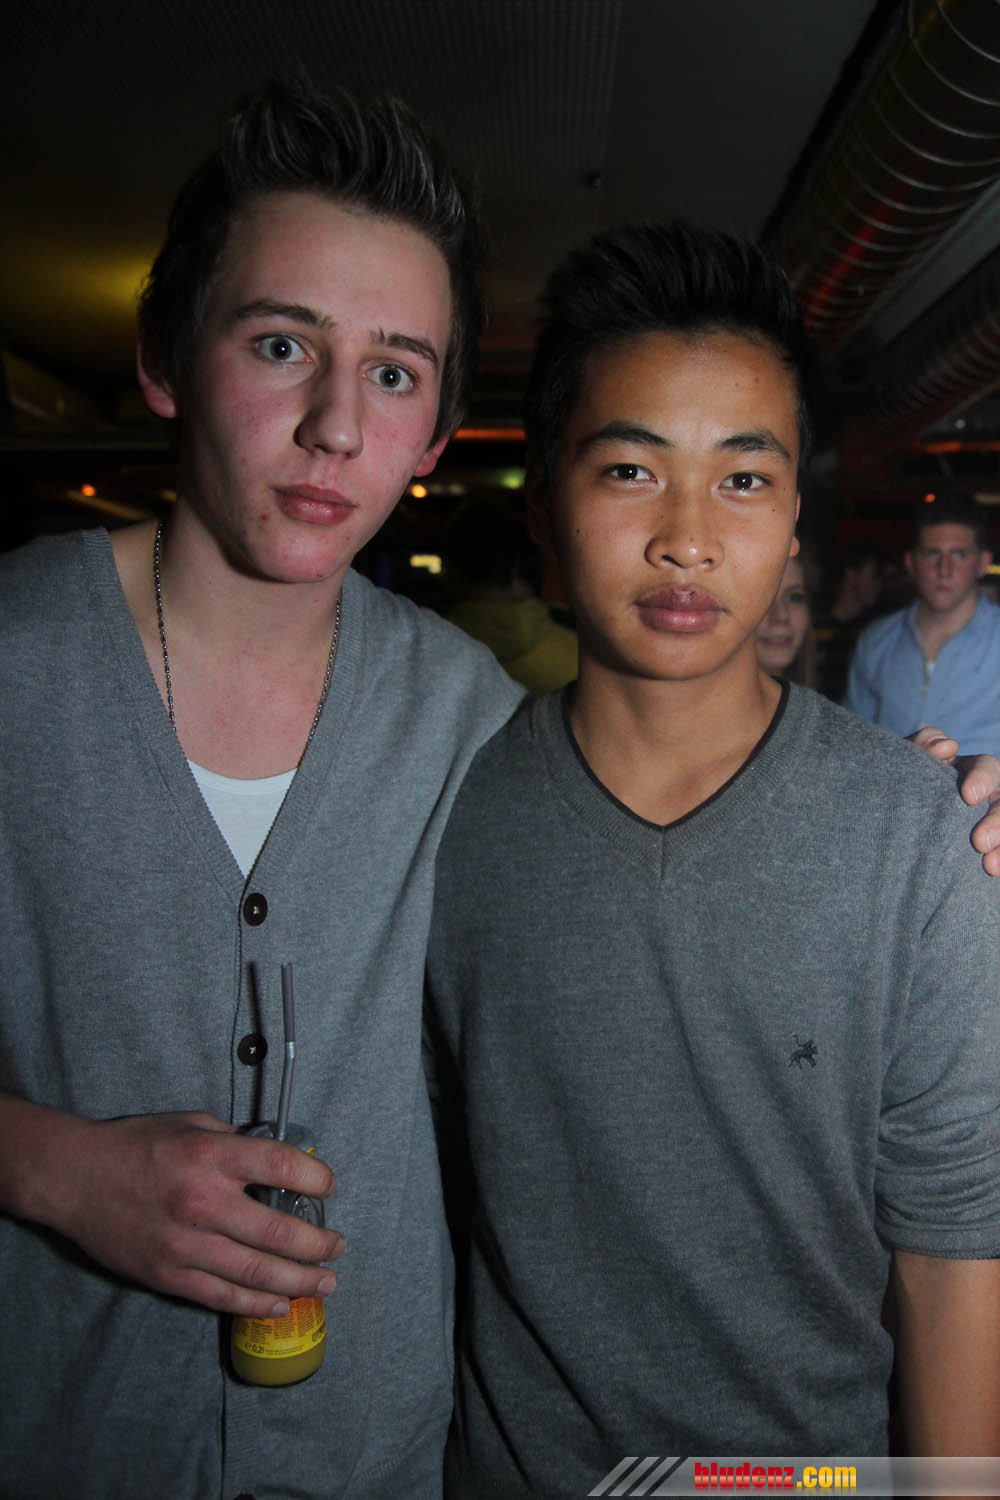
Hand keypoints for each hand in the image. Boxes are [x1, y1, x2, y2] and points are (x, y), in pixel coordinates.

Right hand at [24, 1106, 344, 1315]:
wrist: (75, 1179)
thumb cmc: (135, 1145)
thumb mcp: (191, 1124)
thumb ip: (234, 1143)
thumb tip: (274, 1163)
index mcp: (210, 1157)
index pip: (281, 1167)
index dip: (315, 1179)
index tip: (328, 1186)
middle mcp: (202, 1202)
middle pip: (277, 1231)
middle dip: (317, 1243)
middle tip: (337, 1245)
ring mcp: (185, 1245)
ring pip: (256, 1272)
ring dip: (298, 1281)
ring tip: (325, 1282)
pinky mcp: (168, 1275)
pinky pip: (222, 1296)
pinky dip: (256, 1305)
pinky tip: (280, 1305)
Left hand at [911, 727, 999, 875]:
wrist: (886, 843)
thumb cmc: (899, 792)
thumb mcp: (905, 766)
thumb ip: (922, 747)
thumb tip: (948, 745)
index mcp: (967, 774)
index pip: (983, 767)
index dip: (981, 778)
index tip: (969, 797)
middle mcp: (985, 798)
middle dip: (997, 820)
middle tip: (980, 842)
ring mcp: (990, 824)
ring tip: (991, 865)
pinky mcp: (989, 846)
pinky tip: (992, 870)